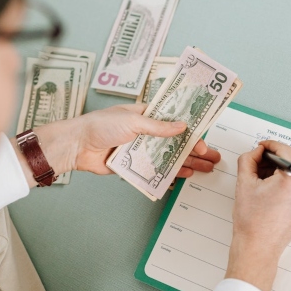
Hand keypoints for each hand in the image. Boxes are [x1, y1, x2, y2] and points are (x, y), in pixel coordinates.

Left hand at [26, 104, 220, 183]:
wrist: (78, 146)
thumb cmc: (100, 126)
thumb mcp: (133, 121)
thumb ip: (159, 127)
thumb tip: (181, 126)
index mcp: (146, 115)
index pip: (175, 121)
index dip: (192, 130)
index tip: (204, 139)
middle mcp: (146, 132)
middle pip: (177, 141)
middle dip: (196, 150)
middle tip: (213, 157)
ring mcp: (141, 149)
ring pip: (170, 157)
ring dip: (188, 162)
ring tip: (206, 169)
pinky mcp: (134, 165)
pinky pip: (156, 170)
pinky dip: (171, 173)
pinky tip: (185, 175)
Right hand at [225, 140, 290, 290]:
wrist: (259, 246)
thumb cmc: (252, 220)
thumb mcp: (244, 183)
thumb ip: (248, 159)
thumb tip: (256, 151)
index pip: (284, 149)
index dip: (269, 145)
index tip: (261, 146)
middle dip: (275, 157)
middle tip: (258, 162)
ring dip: (282, 169)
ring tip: (263, 179)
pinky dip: (288, 181)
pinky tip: (272, 190)